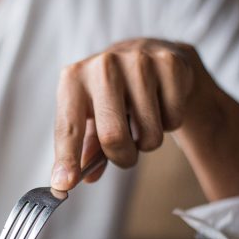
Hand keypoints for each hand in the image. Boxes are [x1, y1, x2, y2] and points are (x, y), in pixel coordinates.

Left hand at [51, 38, 213, 189]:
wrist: (145, 55)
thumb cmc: (109, 95)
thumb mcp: (89, 118)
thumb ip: (84, 150)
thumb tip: (84, 178)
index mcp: (73, 80)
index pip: (68, 128)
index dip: (67, 159)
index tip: (64, 184)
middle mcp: (103, 66)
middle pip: (113, 137)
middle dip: (122, 157)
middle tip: (125, 154)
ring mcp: (138, 62)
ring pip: (149, 134)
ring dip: (147, 143)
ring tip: (141, 123)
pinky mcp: (169, 63)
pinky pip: (173, 120)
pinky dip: (169, 124)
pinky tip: (159, 105)